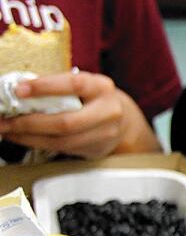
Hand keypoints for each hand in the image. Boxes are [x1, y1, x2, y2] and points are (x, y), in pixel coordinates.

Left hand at [0, 72, 159, 157]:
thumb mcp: (83, 86)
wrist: (123, 121)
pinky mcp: (96, 150)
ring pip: (61, 141)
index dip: (45, 87)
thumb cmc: (93, 99)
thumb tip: (18, 91)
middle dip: (29, 123)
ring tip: (7, 130)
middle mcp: (108, 111)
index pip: (74, 85)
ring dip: (28, 137)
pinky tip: (22, 137)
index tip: (18, 90)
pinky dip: (37, 144)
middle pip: (66, 122)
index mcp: (102, 87)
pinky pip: (62, 149)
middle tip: (4, 121)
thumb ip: (58, 87)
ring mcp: (105, 134)